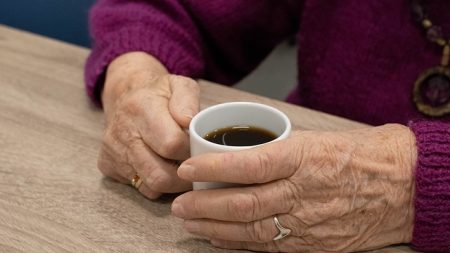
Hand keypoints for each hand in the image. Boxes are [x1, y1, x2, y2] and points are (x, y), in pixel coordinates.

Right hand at [97, 52, 198, 198]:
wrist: (125, 93)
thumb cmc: (159, 93)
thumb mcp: (179, 85)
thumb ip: (188, 101)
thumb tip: (189, 122)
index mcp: (141, 108)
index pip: (171, 144)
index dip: (191, 150)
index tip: (197, 146)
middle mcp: (123, 132)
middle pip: (160, 175)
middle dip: (184, 174)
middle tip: (194, 164)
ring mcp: (113, 152)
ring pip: (151, 187)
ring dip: (173, 182)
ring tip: (181, 166)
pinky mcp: (108, 165)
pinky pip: (140, 188)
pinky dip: (156, 184)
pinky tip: (163, 167)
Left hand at [171, 124, 416, 251]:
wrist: (402, 186)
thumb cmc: (359, 155)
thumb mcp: (317, 139)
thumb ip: (277, 151)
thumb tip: (237, 158)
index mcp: (304, 158)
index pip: (249, 163)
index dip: (213, 168)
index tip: (188, 168)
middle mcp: (303, 192)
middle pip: (244, 203)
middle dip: (204, 206)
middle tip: (178, 204)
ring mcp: (308, 222)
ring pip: (252, 229)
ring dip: (214, 228)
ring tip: (190, 223)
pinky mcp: (314, 243)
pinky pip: (270, 246)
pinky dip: (239, 244)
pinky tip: (218, 240)